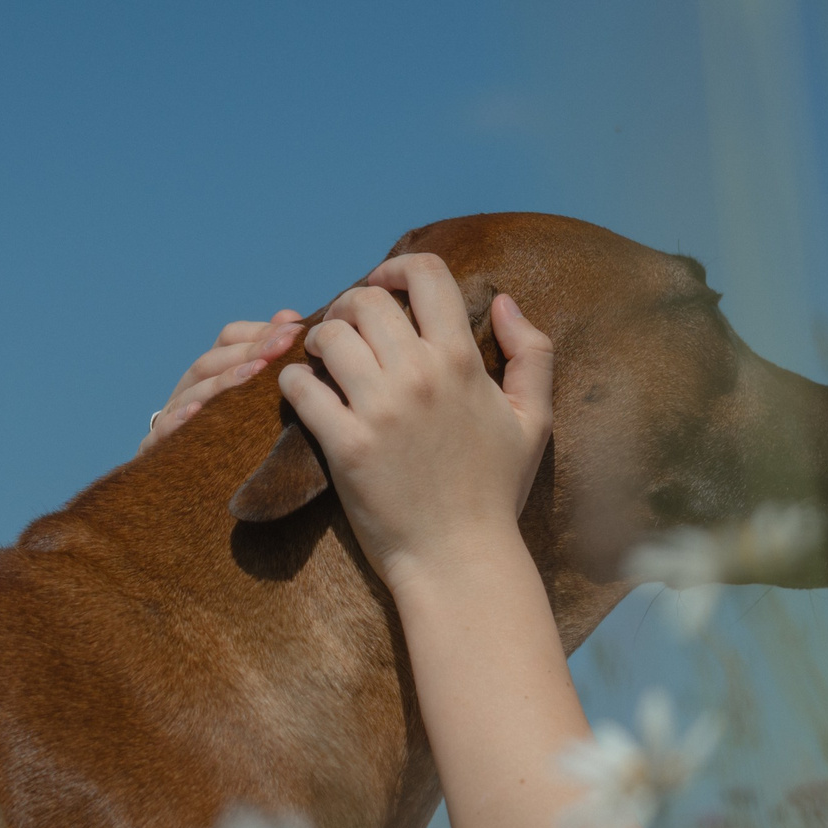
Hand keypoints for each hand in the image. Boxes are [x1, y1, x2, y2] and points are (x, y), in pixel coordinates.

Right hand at [140, 311, 304, 453]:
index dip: (259, 332)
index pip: (228, 339)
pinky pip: (161, 432)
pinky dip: (176, 421)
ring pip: (192, 392)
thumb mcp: (264, 400)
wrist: (207, 500)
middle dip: (250, 352)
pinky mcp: (156, 450)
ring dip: (222, 381)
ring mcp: (171, 418)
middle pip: (212, 361)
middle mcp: (189, 390)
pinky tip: (196, 413)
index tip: (294, 333)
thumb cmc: (244, 442)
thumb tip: (288, 316)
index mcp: (213, 373)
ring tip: (253, 373)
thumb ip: (273, 358)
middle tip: (283, 347)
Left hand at [278, 253, 552, 589]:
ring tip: (322, 358)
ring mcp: (380, 410)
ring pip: (329, 337)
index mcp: (461, 361)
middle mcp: (419, 376)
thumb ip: (531, 353)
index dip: (397, 267)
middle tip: (344, 328)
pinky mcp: (346, 446)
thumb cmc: (497, 492)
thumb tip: (504, 301)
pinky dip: (293, 382)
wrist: (461, 560)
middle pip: (366, 301)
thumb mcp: (534, 420)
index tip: (383, 283)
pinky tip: (302, 392)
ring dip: (318, 339)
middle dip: (348, 305)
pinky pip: (302, 388)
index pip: (426, 275)